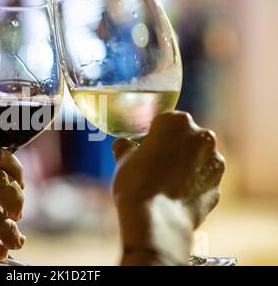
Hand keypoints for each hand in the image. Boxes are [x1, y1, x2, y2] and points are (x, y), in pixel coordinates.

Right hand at [112, 112, 224, 264]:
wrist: (156, 220)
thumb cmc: (135, 183)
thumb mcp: (123, 159)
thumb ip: (126, 147)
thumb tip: (124, 145)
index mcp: (177, 122)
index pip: (166, 121)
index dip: (154, 134)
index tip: (145, 146)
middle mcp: (202, 137)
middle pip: (187, 138)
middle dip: (174, 148)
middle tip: (155, 165)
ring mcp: (214, 163)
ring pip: (198, 159)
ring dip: (186, 167)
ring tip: (165, 184)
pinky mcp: (218, 187)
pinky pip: (202, 182)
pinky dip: (192, 186)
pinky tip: (175, 197)